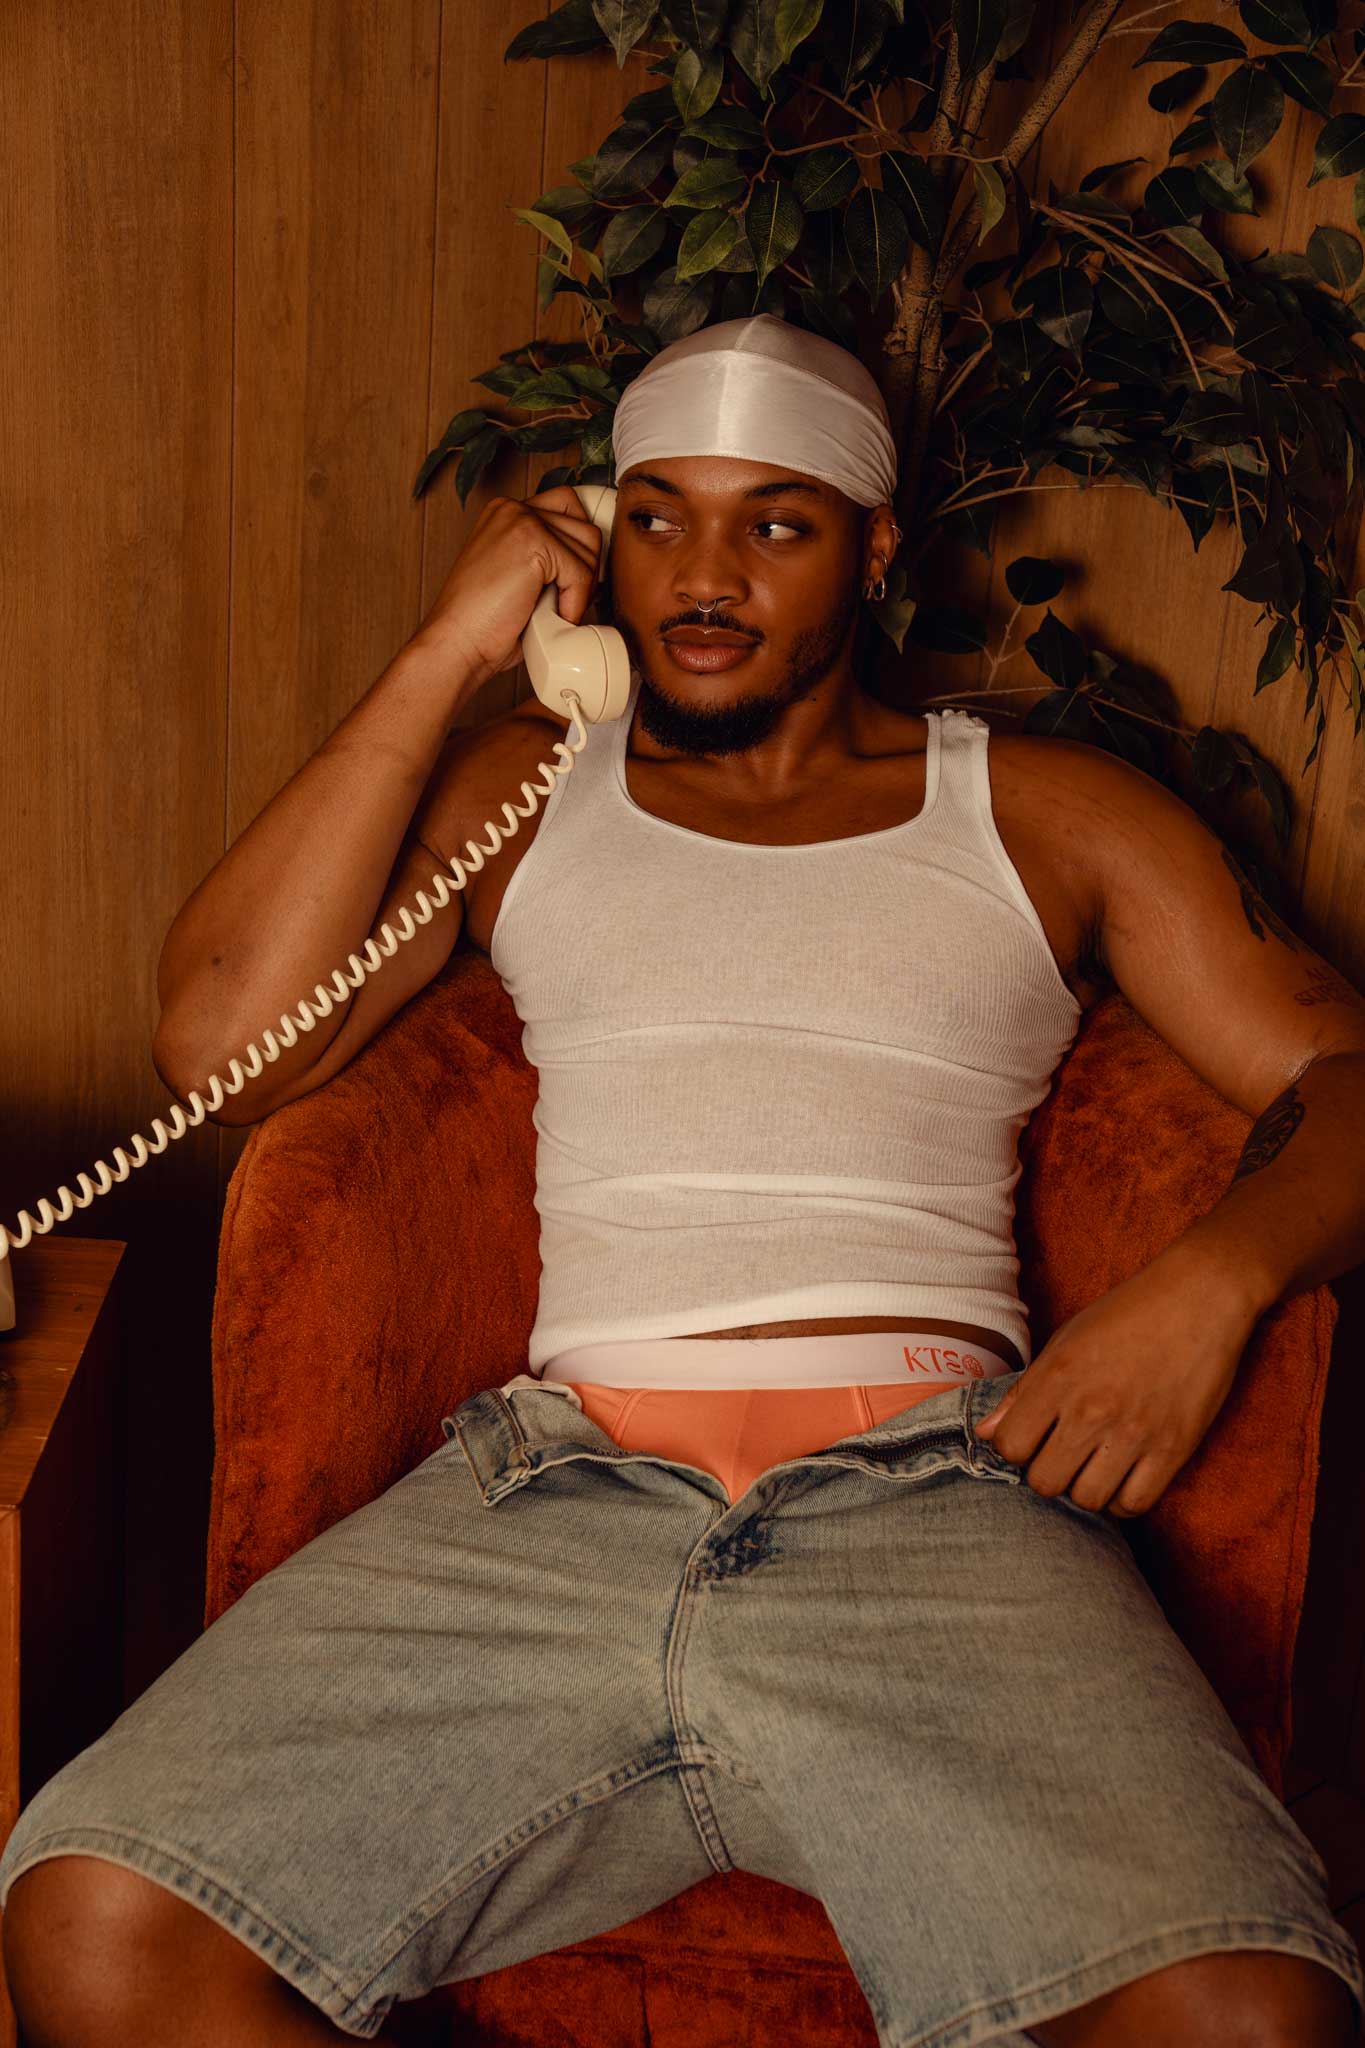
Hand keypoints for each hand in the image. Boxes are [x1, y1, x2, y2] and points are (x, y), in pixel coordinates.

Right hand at [409, 485, 607, 686]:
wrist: (456, 644)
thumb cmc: (483, 624)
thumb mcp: (518, 578)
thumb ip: (547, 561)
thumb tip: (594, 568)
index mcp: (506, 513)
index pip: (568, 507)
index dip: (578, 549)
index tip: (573, 583)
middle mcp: (513, 508)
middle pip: (585, 528)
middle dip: (585, 569)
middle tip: (566, 601)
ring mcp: (522, 521)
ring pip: (589, 549)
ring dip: (581, 589)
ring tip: (553, 612)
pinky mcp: (532, 543)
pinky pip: (582, 573)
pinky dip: (575, 604)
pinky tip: (551, 618)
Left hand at [973, 1246, 1260, 1517]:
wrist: (1200, 1297)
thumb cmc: (1127, 1314)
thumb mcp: (1066, 1340)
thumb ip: (1024, 1390)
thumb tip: (986, 1433)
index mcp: (1058, 1377)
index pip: (1010, 1446)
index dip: (1016, 1447)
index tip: (1032, 1437)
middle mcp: (1092, 1409)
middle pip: (1045, 1482)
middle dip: (1047, 1472)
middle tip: (1062, 1455)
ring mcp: (1134, 1433)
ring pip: (1088, 1499)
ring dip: (1085, 1487)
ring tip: (1092, 1465)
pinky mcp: (1174, 1449)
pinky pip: (1135, 1503)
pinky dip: (1123, 1499)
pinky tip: (1122, 1477)